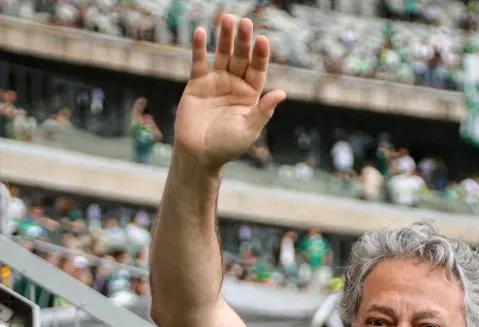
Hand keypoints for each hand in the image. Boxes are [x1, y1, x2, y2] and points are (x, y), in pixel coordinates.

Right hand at [173, 15, 285, 170]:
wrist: (198, 155)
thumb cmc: (226, 147)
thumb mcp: (248, 130)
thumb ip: (263, 111)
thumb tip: (282, 93)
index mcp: (250, 95)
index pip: (257, 70)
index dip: (260, 55)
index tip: (263, 40)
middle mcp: (235, 85)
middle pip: (241, 57)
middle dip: (243, 40)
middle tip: (245, 22)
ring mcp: (216, 82)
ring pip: (222, 54)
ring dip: (224, 37)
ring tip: (227, 18)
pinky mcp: (197, 83)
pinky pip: (199, 61)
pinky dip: (199, 47)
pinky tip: (200, 32)